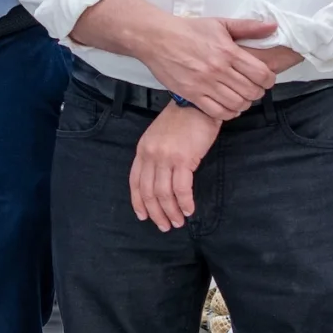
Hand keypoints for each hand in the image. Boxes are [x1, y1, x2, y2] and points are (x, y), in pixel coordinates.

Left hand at [129, 103, 221, 231]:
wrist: (197, 105)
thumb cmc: (181, 122)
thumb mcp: (158, 138)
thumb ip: (155, 157)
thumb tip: (158, 181)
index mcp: (142, 151)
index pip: (135, 182)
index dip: (138, 202)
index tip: (143, 216)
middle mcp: (150, 155)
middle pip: (148, 191)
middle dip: (156, 212)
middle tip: (165, 226)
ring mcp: (165, 157)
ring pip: (163, 193)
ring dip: (171, 211)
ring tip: (178, 222)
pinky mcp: (183, 159)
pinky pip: (181, 188)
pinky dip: (184, 202)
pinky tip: (189, 210)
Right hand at [140, 16, 280, 117]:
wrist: (156, 38)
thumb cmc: (188, 30)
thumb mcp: (220, 24)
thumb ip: (248, 27)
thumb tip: (273, 26)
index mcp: (228, 52)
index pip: (261, 74)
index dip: (268, 80)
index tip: (265, 79)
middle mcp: (218, 69)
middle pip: (251, 91)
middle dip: (257, 92)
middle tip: (252, 89)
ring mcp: (204, 83)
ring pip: (237, 104)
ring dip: (243, 103)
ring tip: (240, 97)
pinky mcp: (191, 94)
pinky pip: (217, 112)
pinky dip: (228, 113)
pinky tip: (228, 107)